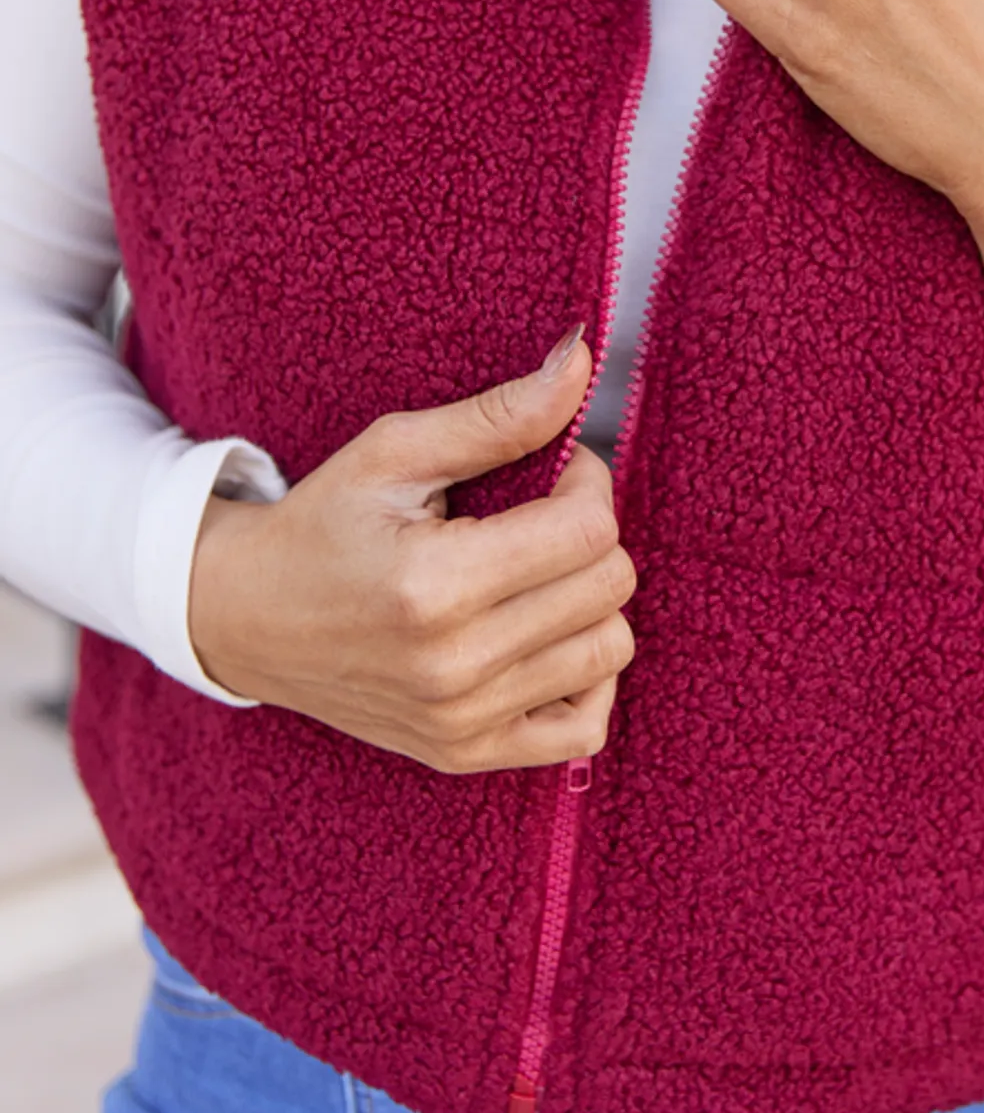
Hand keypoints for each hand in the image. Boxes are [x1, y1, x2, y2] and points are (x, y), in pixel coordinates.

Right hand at [187, 330, 636, 772]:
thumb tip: (583, 359)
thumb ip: (499, 415)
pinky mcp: (465, 753)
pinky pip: (584, 729)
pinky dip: (584, 678)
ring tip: (534, 573)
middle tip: (540, 515)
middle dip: (590, 534)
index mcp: (435, 583)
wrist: (247, 621)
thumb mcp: (396, 452)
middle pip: (608, 588)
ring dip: (589, 601)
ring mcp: (463, 720)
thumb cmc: (323, 525)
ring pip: (608, 651)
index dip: (587, 483)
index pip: (589, 531)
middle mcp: (454, 665)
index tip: (553, 471)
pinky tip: (543, 637)